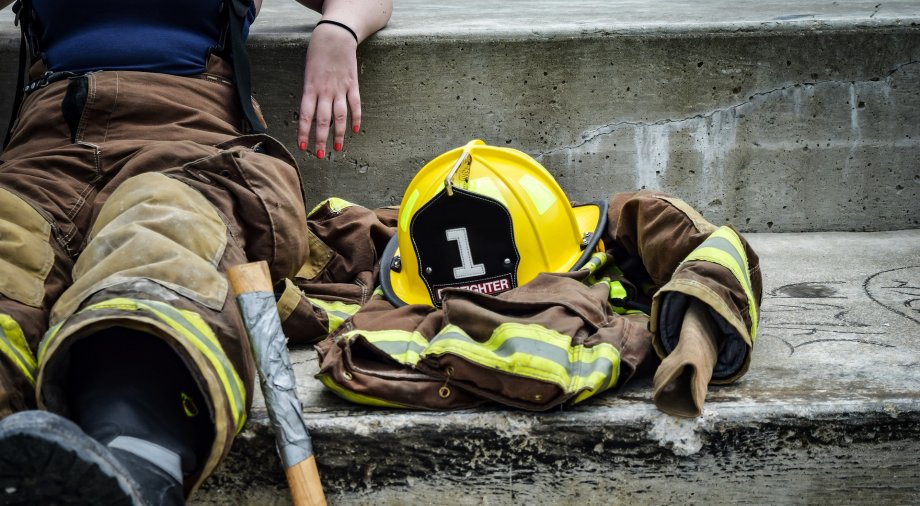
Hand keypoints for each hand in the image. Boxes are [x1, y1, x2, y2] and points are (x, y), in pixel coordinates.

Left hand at [297, 22, 360, 158]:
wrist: (335, 36)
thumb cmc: (317, 54)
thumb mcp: (307, 73)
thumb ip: (310, 93)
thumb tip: (311, 114)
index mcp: (310, 88)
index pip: (305, 115)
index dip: (304, 132)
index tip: (303, 147)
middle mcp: (325, 91)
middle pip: (323, 120)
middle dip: (321, 140)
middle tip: (320, 155)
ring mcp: (340, 89)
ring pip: (340, 116)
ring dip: (338, 134)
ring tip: (337, 148)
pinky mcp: (353, 85)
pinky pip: (355, 105)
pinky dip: (356, 118)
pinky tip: (355, 130)